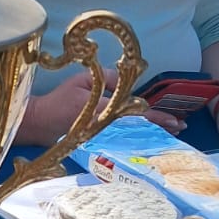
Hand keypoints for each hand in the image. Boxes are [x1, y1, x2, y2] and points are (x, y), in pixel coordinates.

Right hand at [17, 67, 172, 146]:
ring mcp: (102, 136)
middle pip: (140, 128)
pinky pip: (123, 136)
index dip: (157, 117)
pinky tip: (148, 134)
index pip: (136, 113)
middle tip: (180, 127)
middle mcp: (106, 126)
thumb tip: (131, 85)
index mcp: (102, 109)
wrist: (38, 123)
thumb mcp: (84, 80)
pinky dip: (137, 134)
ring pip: (134, 134)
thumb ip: (110, 78)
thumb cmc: (59, 100)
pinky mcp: (98, 140)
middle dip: (160, 126)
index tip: (175, 120)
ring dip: (152, 131)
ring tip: (170, 131)